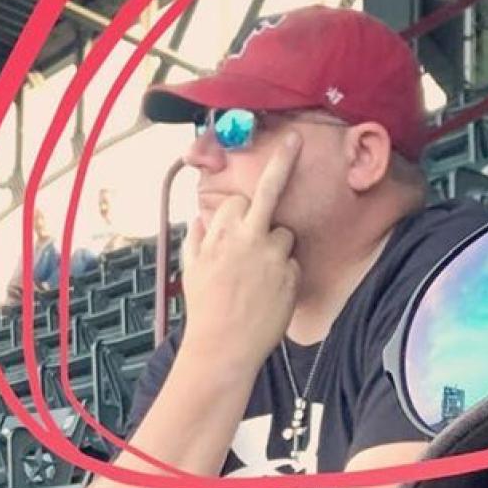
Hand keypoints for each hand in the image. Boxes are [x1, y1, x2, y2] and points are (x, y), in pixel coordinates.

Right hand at [178, 135, 300, 376]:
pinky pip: (292, 265)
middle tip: (296, 137)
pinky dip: (284, 277)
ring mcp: (273, 255)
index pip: (238, 203)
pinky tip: (269, 297)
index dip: (239, 214)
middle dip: (283, 160)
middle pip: (269, 191)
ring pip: (284, 235)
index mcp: (221, 234)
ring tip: (259, 282)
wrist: (223, 349)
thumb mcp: (191, 270)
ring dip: (276, 249)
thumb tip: (200, 218)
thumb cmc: (204, 311)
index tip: (247, 203)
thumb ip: (198, 240)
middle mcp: (249, 238)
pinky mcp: (290, 275)